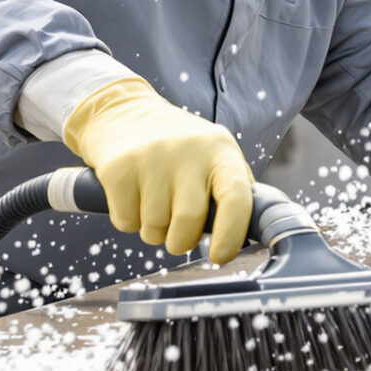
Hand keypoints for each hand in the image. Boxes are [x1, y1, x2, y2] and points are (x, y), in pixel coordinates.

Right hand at [61, 78, 255, 263]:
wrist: (124, 114)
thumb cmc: (180, 149)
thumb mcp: (215, 155)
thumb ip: (233, 191)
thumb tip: (252, 232)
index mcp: (220, 150)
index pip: (236, 197)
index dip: (231, 234)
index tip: (220, 256)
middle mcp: (187, 151)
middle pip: (188, 222)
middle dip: (181, 241)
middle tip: (177, 234)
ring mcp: (150, 158)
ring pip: (154, 228)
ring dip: (154, 231)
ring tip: (153, 204)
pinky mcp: (118, 169)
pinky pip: (126, 222)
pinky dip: (129, 221)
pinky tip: (133, 195)